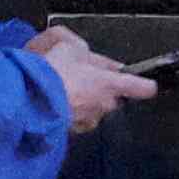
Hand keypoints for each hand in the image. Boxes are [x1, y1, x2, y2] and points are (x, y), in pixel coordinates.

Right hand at [41, 28, 165, 133]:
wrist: (29, 101)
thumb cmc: (52, 75)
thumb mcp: (67, 48)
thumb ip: (80, 50)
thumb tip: (82, 52)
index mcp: (110, 84)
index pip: (141, 87)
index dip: (145, 84)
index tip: (148, 84)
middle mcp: (104, 105)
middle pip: (112, 96)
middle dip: (101, 87)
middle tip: (84, 75)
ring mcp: (89, 119)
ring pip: (94, 107)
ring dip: (84, 99)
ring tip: (65, 86)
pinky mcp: (73, 130)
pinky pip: (77, 118)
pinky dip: (70, 110)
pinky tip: (56, 100)